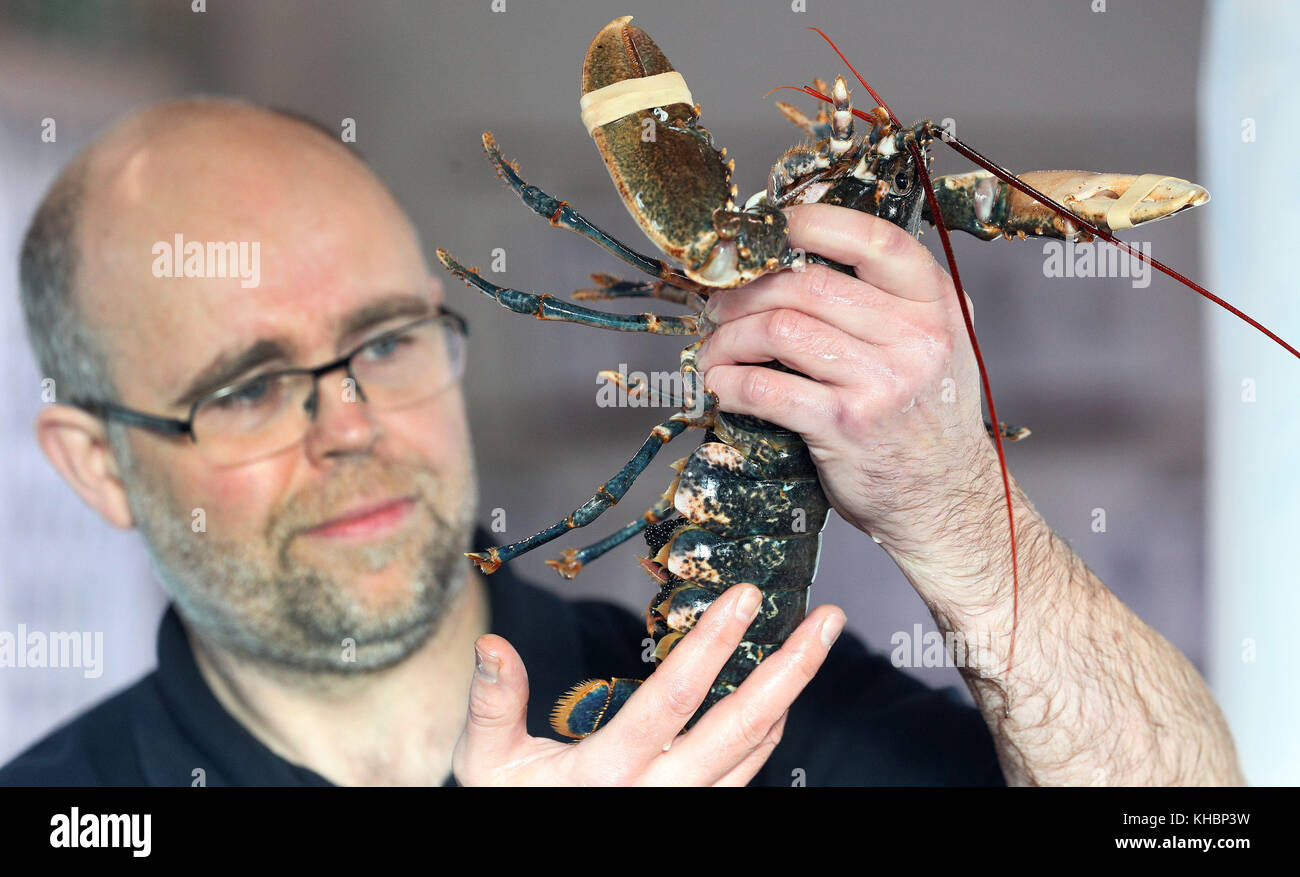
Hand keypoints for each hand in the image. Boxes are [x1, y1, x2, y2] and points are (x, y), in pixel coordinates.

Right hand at [452, 584, 844, 785]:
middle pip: (740, 729)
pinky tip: (780, 698)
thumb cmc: (510, 806)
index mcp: (608, 773)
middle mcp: (658, 793)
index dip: (713, 645)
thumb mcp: (487, 765)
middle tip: (825, 620)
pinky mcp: (695, 813)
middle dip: (789, 670)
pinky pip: (744, 775)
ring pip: (753, 753)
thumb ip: (493, 705)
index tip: (744, 596)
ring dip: (789, 695)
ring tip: (815, 643)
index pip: (672, 700)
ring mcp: (683, 808)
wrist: (528, 861)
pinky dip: (768, 733)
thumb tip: (493, 646)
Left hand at [696, 203, 1002, 563]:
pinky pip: (768, 389)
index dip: (813, 223)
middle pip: (808, 285)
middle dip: (747, 290)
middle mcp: (916, 338)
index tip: (770, 227)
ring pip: (780, 330)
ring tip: (714, 348)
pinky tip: (720, 384)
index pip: (875, 240)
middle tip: (718, 304)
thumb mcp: (934, 345)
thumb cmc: (925, 419)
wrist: (946, 499)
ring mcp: (882, 384)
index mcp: (937, 305)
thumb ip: (890, 301)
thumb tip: (800, 256)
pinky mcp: (845, 427)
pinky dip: (730, 383)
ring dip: (730, 338)